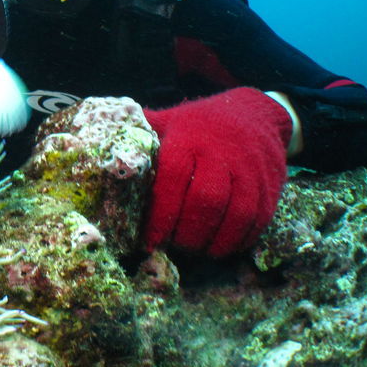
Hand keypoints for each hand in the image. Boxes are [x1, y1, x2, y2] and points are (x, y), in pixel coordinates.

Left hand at [143, 87, 291, 256]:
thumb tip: (95, 146)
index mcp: (188, 139)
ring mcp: (250, 171)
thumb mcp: (169, 121)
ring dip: (214, 242)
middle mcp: (221, 154)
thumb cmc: (200, 124)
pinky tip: (221, 246)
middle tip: (173, 248)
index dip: (160, 214)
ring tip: (196, 251)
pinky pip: (258, 221)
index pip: (173, 178)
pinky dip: (240, 241)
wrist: (257, 114)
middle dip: (187, 233)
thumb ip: (140, 136)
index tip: (148, 240)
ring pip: (237, 215)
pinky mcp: (270, 187)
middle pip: (207, 201)